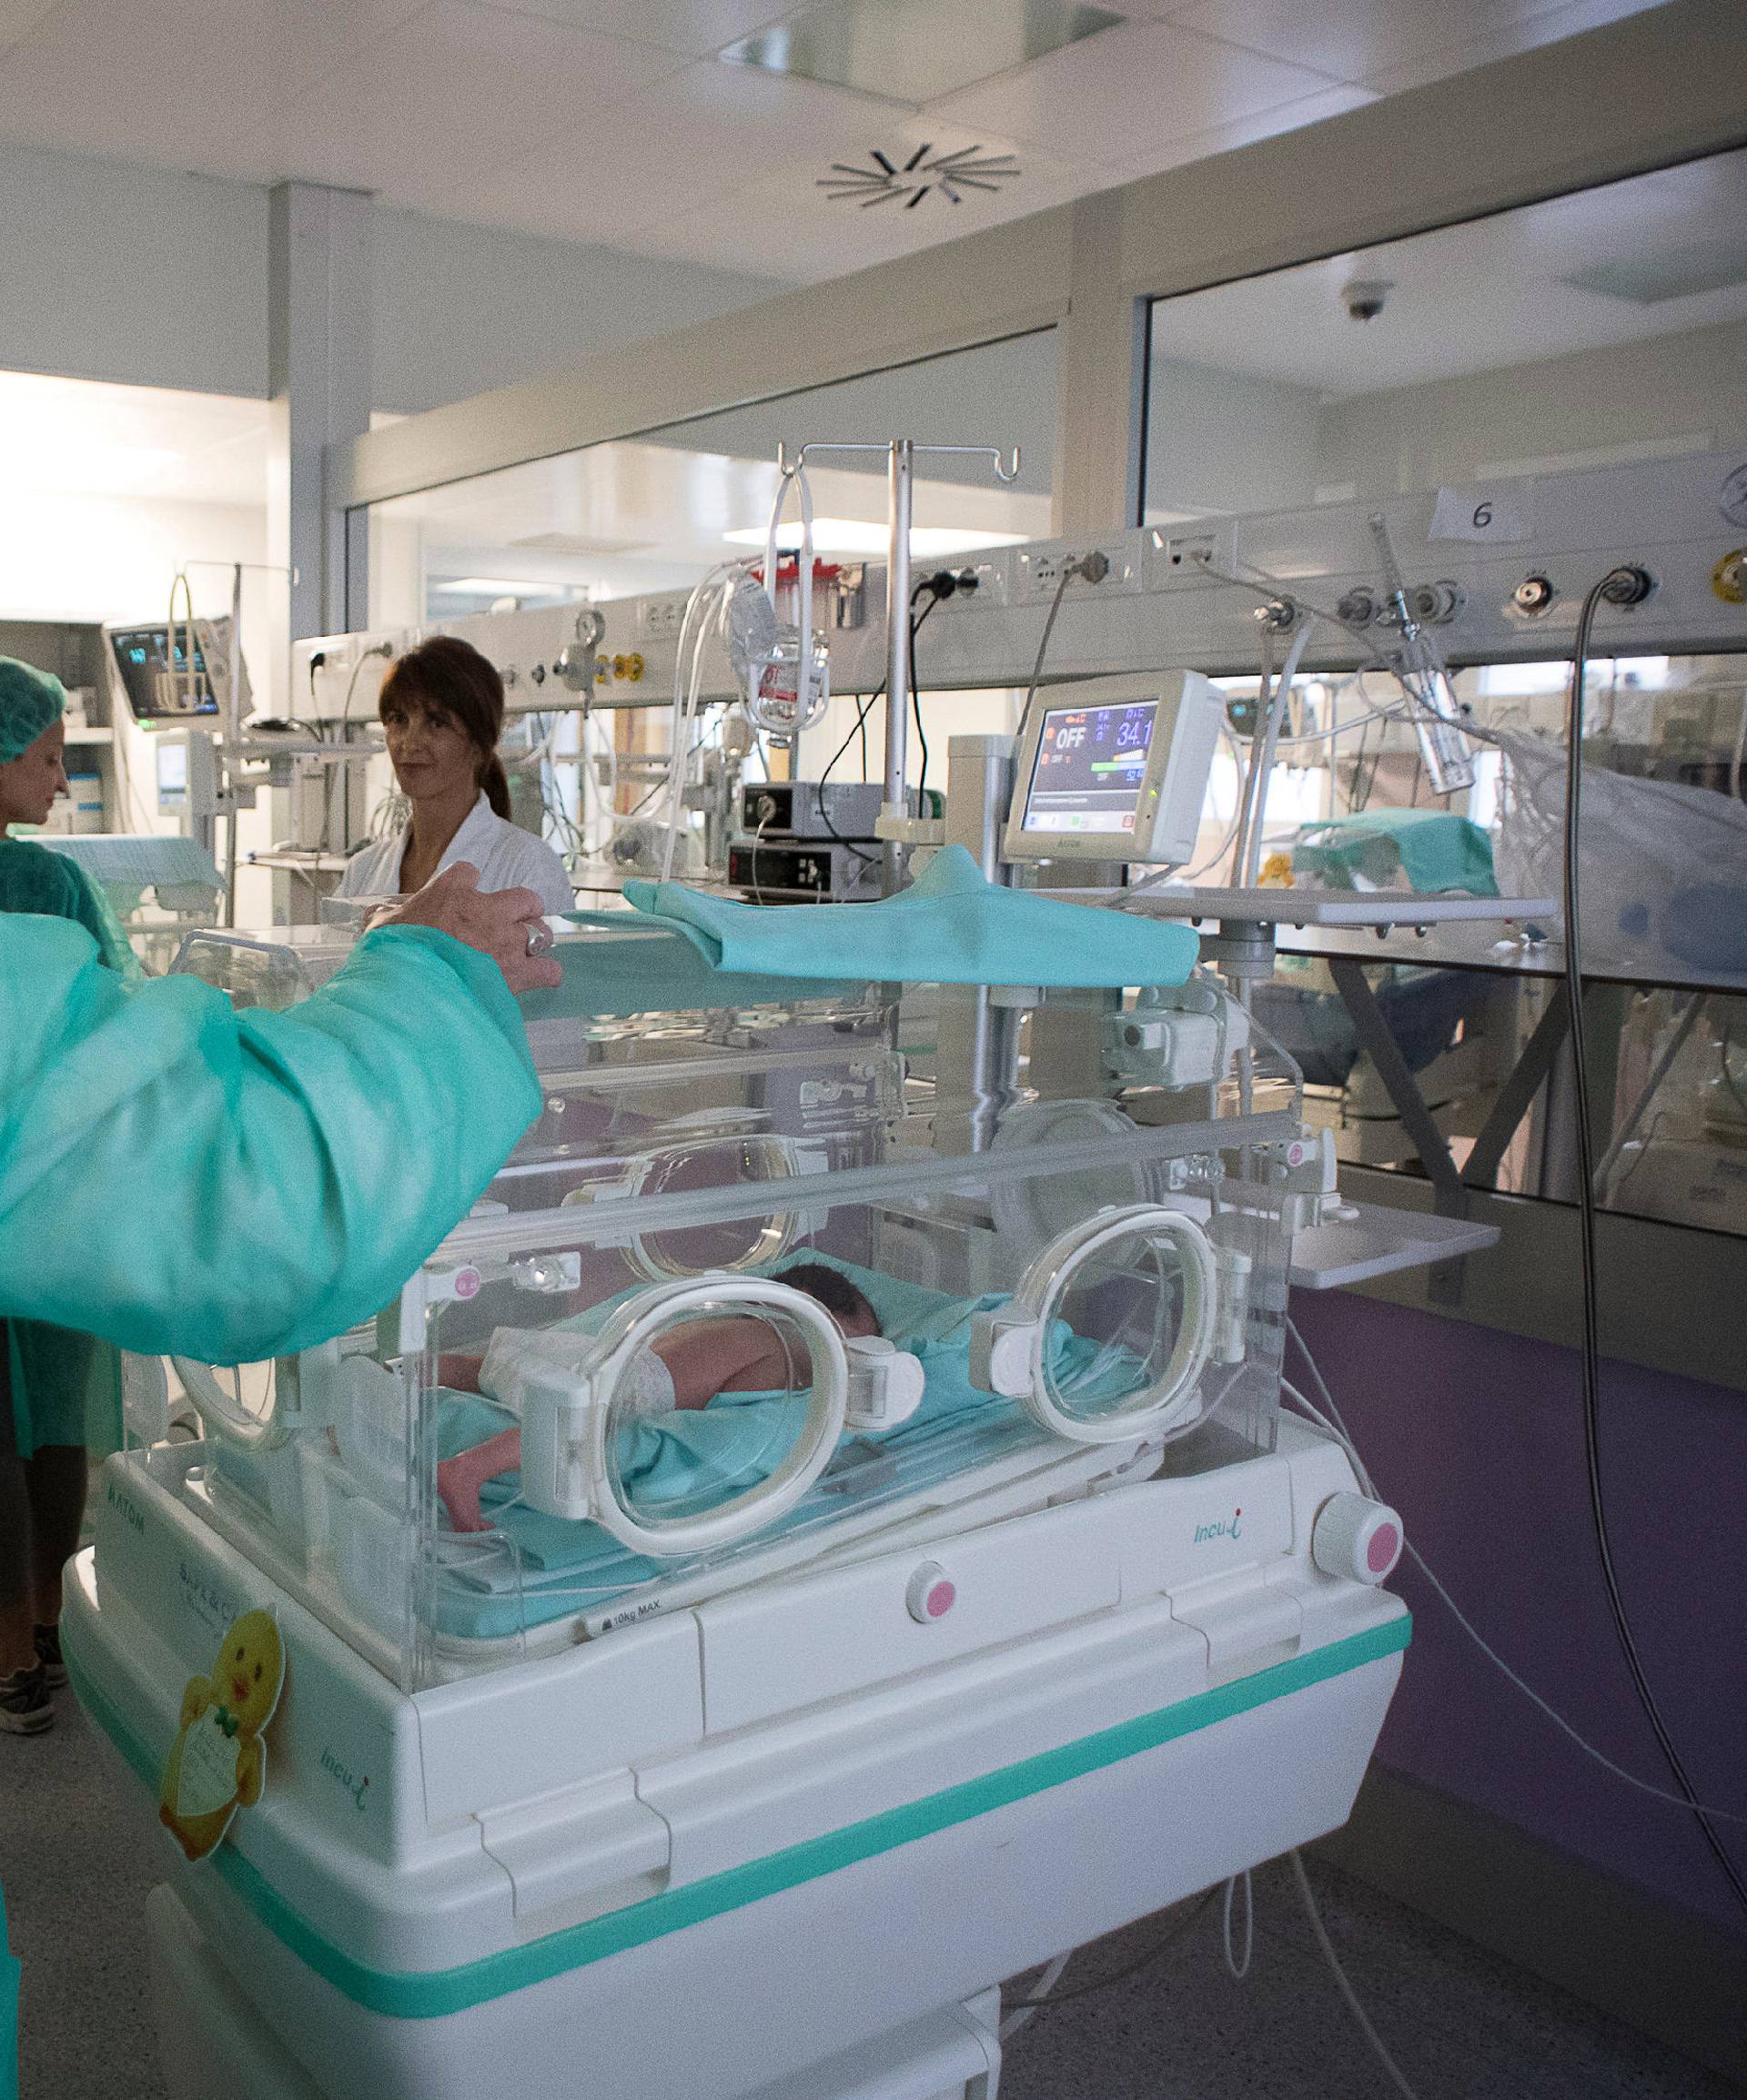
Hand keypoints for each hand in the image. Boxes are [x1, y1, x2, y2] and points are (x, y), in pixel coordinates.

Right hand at [369, 862, 561, 992]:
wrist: (409, 986)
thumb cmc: (393, 953)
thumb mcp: (381, 924)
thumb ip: (385, 915)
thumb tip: (377, 914)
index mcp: (451, 891)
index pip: (468, 872)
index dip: (466, 885)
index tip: (463, 898)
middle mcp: (486, 910)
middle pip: (525, 898)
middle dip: (522, 911)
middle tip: (511, 925)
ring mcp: (506, 940)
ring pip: (541, 931)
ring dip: (536, 940)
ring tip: (527, 952)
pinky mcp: (517, 971)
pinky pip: (548, 969)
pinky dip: (546, 973)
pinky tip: (539, 976)